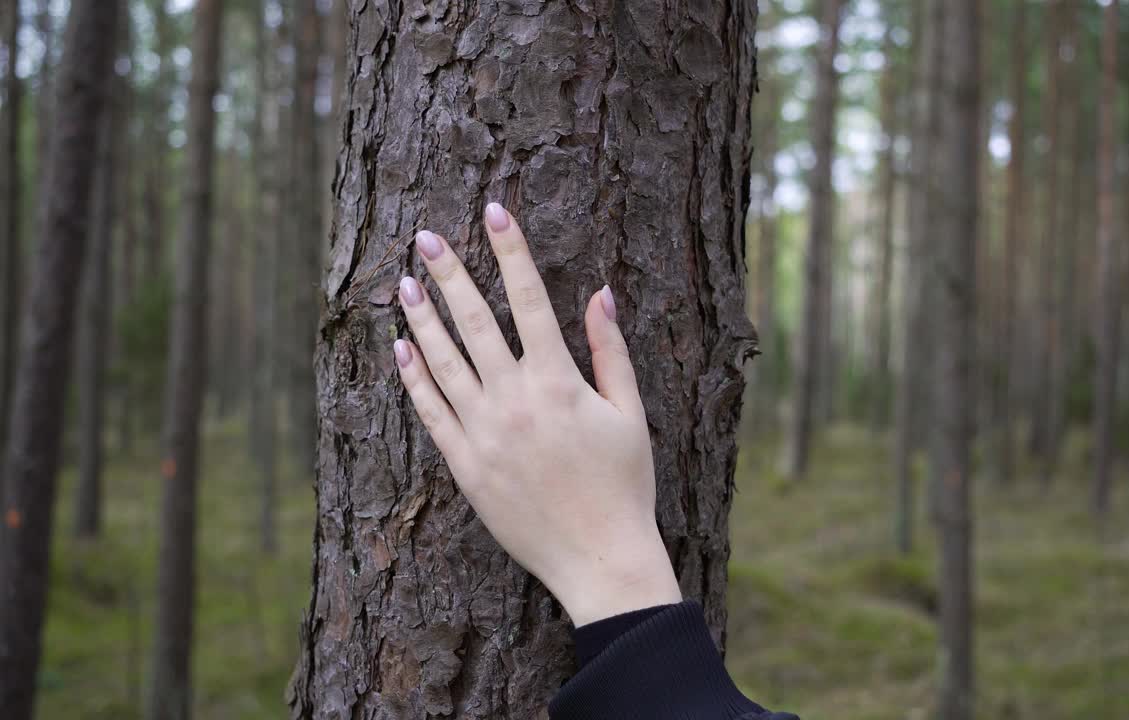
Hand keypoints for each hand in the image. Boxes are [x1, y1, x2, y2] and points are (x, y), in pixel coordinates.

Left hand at [392, 203, 681, 626]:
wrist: (598, 558)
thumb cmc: (625, 485)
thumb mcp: (630, 413)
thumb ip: (611, 351)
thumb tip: (601, 293)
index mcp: (559, 382)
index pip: (529, 299)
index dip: (511, 251)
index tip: (494, 211)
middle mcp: (514, 400)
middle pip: (474, 321)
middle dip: (450, 273)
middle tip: (426, 238)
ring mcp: (484, 433)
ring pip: (443, 362)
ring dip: (422, 319)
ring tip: (404, 284)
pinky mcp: (465, 466)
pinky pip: (431, 412)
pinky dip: (414, 378)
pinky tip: (402, 349)